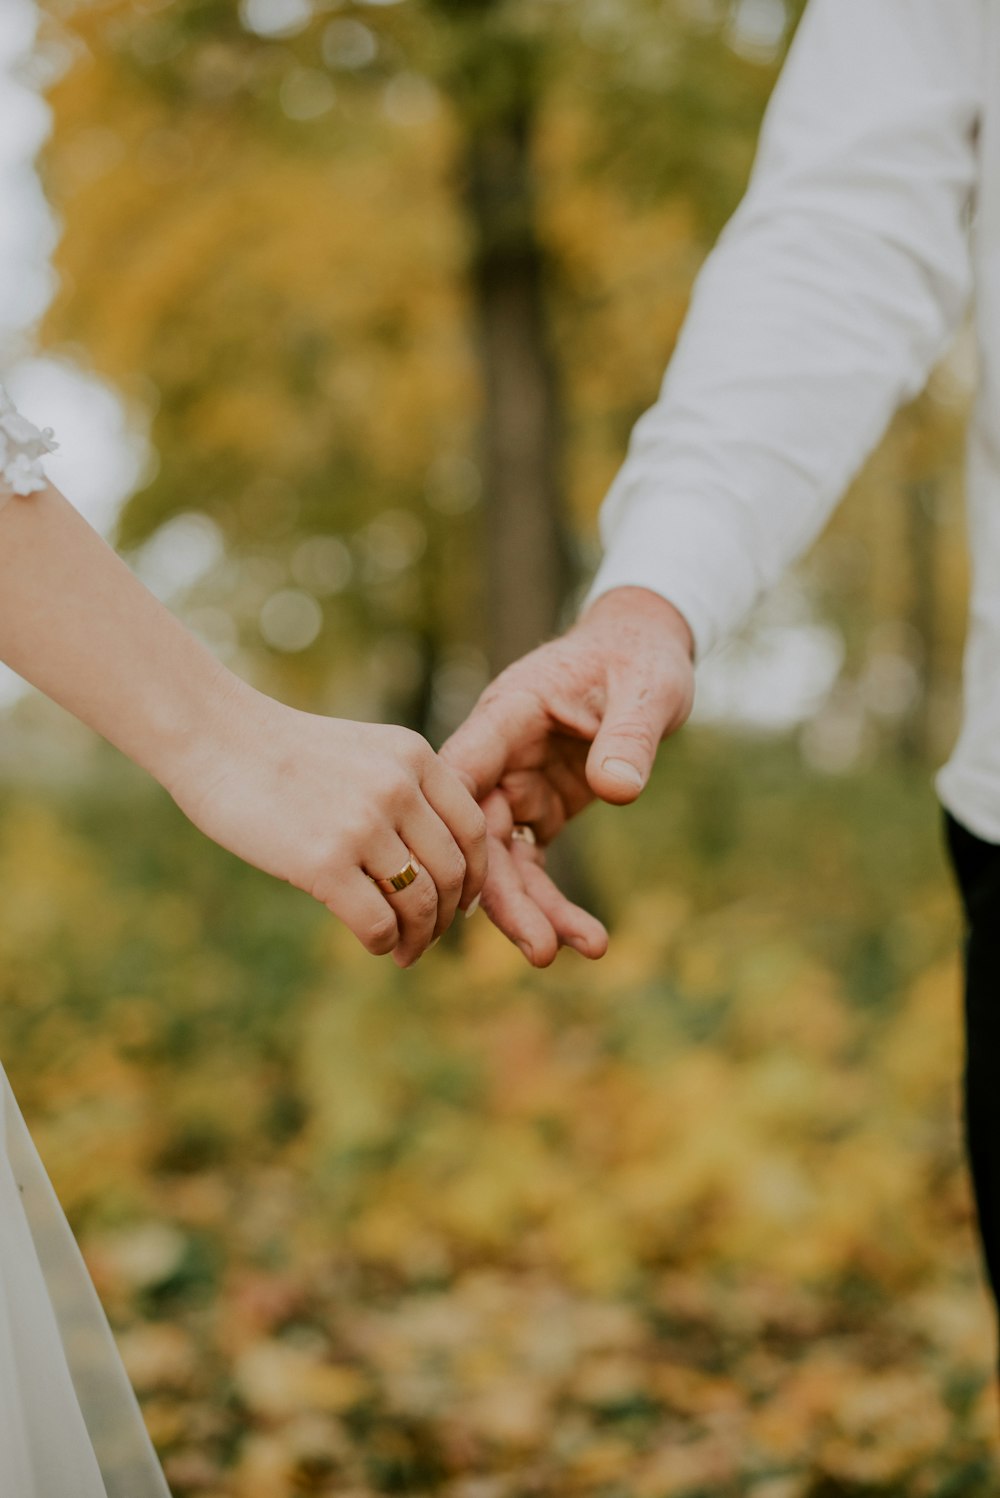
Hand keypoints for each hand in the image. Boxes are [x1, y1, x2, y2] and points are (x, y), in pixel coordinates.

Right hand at [165, 679, 486, 967]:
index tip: (462, 901)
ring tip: (405, 951)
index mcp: (415, 757)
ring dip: (419, 938)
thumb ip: (406, 791)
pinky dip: (384, 943)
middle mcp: (399, 788)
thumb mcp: (365, 752)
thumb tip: (437, 863)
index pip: (473, 829)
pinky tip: (376, 944)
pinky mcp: (324, 862)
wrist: (214, 738)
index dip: (475, 875)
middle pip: (452, 871)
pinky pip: (378, 922)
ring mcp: (364, 825)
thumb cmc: (285, 753)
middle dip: (448, 915)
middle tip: (430, 936)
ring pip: (421, 903)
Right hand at [442, 587, 693, 965]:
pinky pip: (531, 861)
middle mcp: (501, 754)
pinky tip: (584, 937)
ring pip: (503, 858)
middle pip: (480, 832)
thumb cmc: (640, 657)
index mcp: (509, 713)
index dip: (457, 831)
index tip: (461, 891)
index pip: (465, 772)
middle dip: (506, 896)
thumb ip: (628, 737)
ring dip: (534, 909)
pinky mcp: (540, 804)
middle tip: (540, 951)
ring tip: (579, 950)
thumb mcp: (646, 690)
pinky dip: (553, 900)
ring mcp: (517, 782)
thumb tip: (616, 790)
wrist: (646, 649)